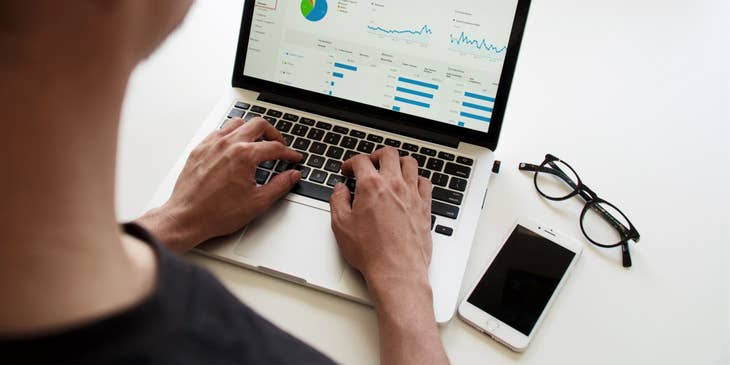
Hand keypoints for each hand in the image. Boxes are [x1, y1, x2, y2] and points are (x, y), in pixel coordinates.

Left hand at [137, 117, 302, 252]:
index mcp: (244, 156)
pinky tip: (234, 146)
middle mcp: (228, 144)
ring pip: (237, 123)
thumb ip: (280, 186)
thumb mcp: (257, 202)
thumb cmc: (217, 213)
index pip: (274, 147)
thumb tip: (292, 176)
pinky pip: (219, 132)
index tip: (293, 158)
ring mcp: (212, 145)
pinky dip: (231, 135)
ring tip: (258, 142)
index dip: (289, 153)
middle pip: (258, 125)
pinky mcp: (199, 149)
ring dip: (251, 130)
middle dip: (274, 134)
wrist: (187, 218)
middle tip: (280, 145)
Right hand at [329, 147, 447, 364]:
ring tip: (391, 170)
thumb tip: (339, 190)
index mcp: (372, 186)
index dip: (351, 162)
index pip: (361, 161)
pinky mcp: (425, 206)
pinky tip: (411, 185)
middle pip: (388, 154)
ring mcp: (412, 194)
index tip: (348, 170)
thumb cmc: (371, 252)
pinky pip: (425, 182)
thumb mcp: (341, 225)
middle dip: (375, 155)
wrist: (396, 270)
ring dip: (398, 162)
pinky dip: (416, 179)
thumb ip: (338, 201)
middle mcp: (394, 185)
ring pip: (410, 163)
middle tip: (369, 164)